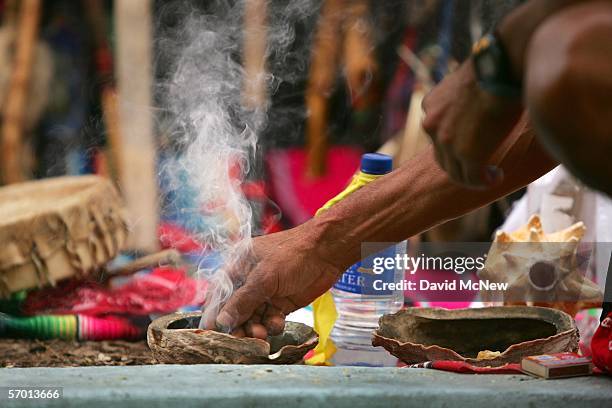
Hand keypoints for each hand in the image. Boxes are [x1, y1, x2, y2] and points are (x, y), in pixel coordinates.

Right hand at [207, 222, 341, 338]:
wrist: (328, 252)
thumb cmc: (292, 254)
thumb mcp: (264, 277)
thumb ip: (243, 301)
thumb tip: (221, 322)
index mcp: (237, 266)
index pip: (219, 294)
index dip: (216, 314)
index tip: (214, 333)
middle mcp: (249, 281)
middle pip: (235, 310)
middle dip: (238, 325)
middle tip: (242, 339)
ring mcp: (265, 292)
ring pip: (253, 318)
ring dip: (255, 328)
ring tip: (262, 333)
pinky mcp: (281, 303)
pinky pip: (269, 319)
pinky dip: (272, 324)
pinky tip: (278, 322)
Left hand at [422, 59, 522, 187]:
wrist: (501, 66)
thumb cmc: (494, 67)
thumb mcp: (467, 82)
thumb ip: (465, 97)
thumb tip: (482, 98)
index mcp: (431, 105)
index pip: (438, 133)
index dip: (454, 145)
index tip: (473, 147)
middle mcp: (431, 124)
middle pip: (443, 156)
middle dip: (461, 164)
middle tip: (481, 168)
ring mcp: (446, 141)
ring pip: (455, 171)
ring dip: (472, 177)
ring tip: (491, 176)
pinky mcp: (466, 154)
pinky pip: (472, 178)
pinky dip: (484, 181)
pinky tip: (497, 177)